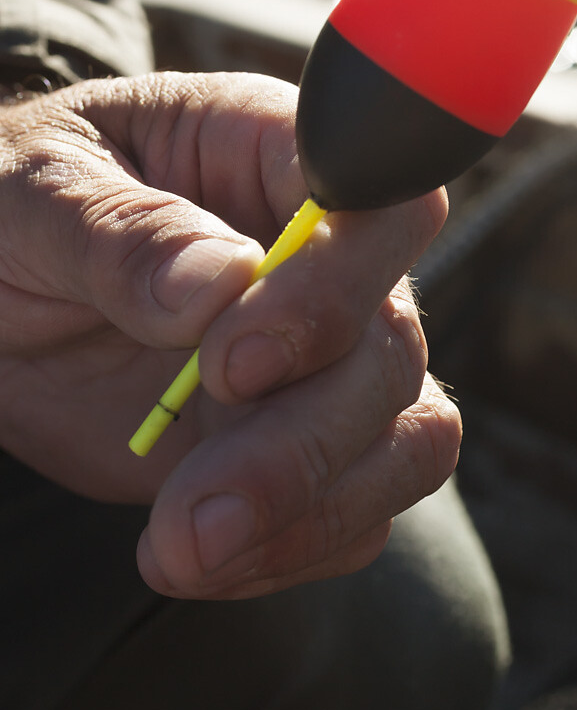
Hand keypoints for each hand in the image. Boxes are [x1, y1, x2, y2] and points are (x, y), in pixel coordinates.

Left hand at [0, 72, 457, 598]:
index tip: (230, 364)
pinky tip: (195, 554)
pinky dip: (293, 548)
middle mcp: (327, 255)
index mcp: (275, 155)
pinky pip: (359, 508)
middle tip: (190, 504)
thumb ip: (123, 233)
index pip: (382, 205)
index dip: (335, 287)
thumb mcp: (36, 198)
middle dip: (304, 439)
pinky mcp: (305, 439)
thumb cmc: (14, 211)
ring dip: (309, 508)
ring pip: (404, 436)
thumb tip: (219, 283)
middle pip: (393, 344)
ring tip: (182, 552)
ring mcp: (327, 353)